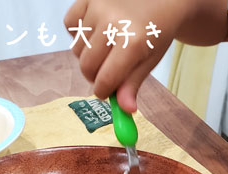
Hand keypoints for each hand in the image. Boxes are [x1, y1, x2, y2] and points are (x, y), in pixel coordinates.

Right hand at [64, 0, 182, 112]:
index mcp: (133, 43)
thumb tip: (125, 110)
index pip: (104, 81)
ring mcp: (98, 7)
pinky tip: (96, 29)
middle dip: (94, 75)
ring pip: (76, 49)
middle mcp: (113, 23)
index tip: (106, 92)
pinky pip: (70, 24)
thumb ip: (133, 84)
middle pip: (86, 67)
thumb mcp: (150, 60)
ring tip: (107, 46)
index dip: (103, 92)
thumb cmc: (157, 30)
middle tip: (108, 69)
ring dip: (88, 54)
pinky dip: (79, 32)